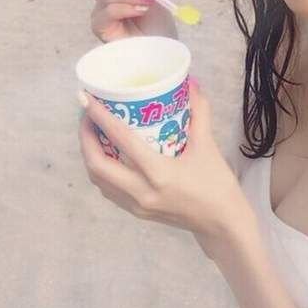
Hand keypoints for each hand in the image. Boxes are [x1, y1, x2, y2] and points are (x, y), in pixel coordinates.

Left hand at [77, 79, 252, 251]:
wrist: (222, 224)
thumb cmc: (217, 185)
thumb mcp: (208, 146)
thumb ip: (199, 113)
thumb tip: (192, 84)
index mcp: (159, 173)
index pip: (122, 140)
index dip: (100, 117)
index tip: (86, 98)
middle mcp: (141, 191)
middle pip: (97, 164)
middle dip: (86, 137)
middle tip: (87, 114)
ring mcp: (136, 205)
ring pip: (98, 179)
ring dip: (89, 154)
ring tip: (93, 131)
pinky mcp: (136, 211)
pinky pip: (108, 189)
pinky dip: (100, 170)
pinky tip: (106, 154)